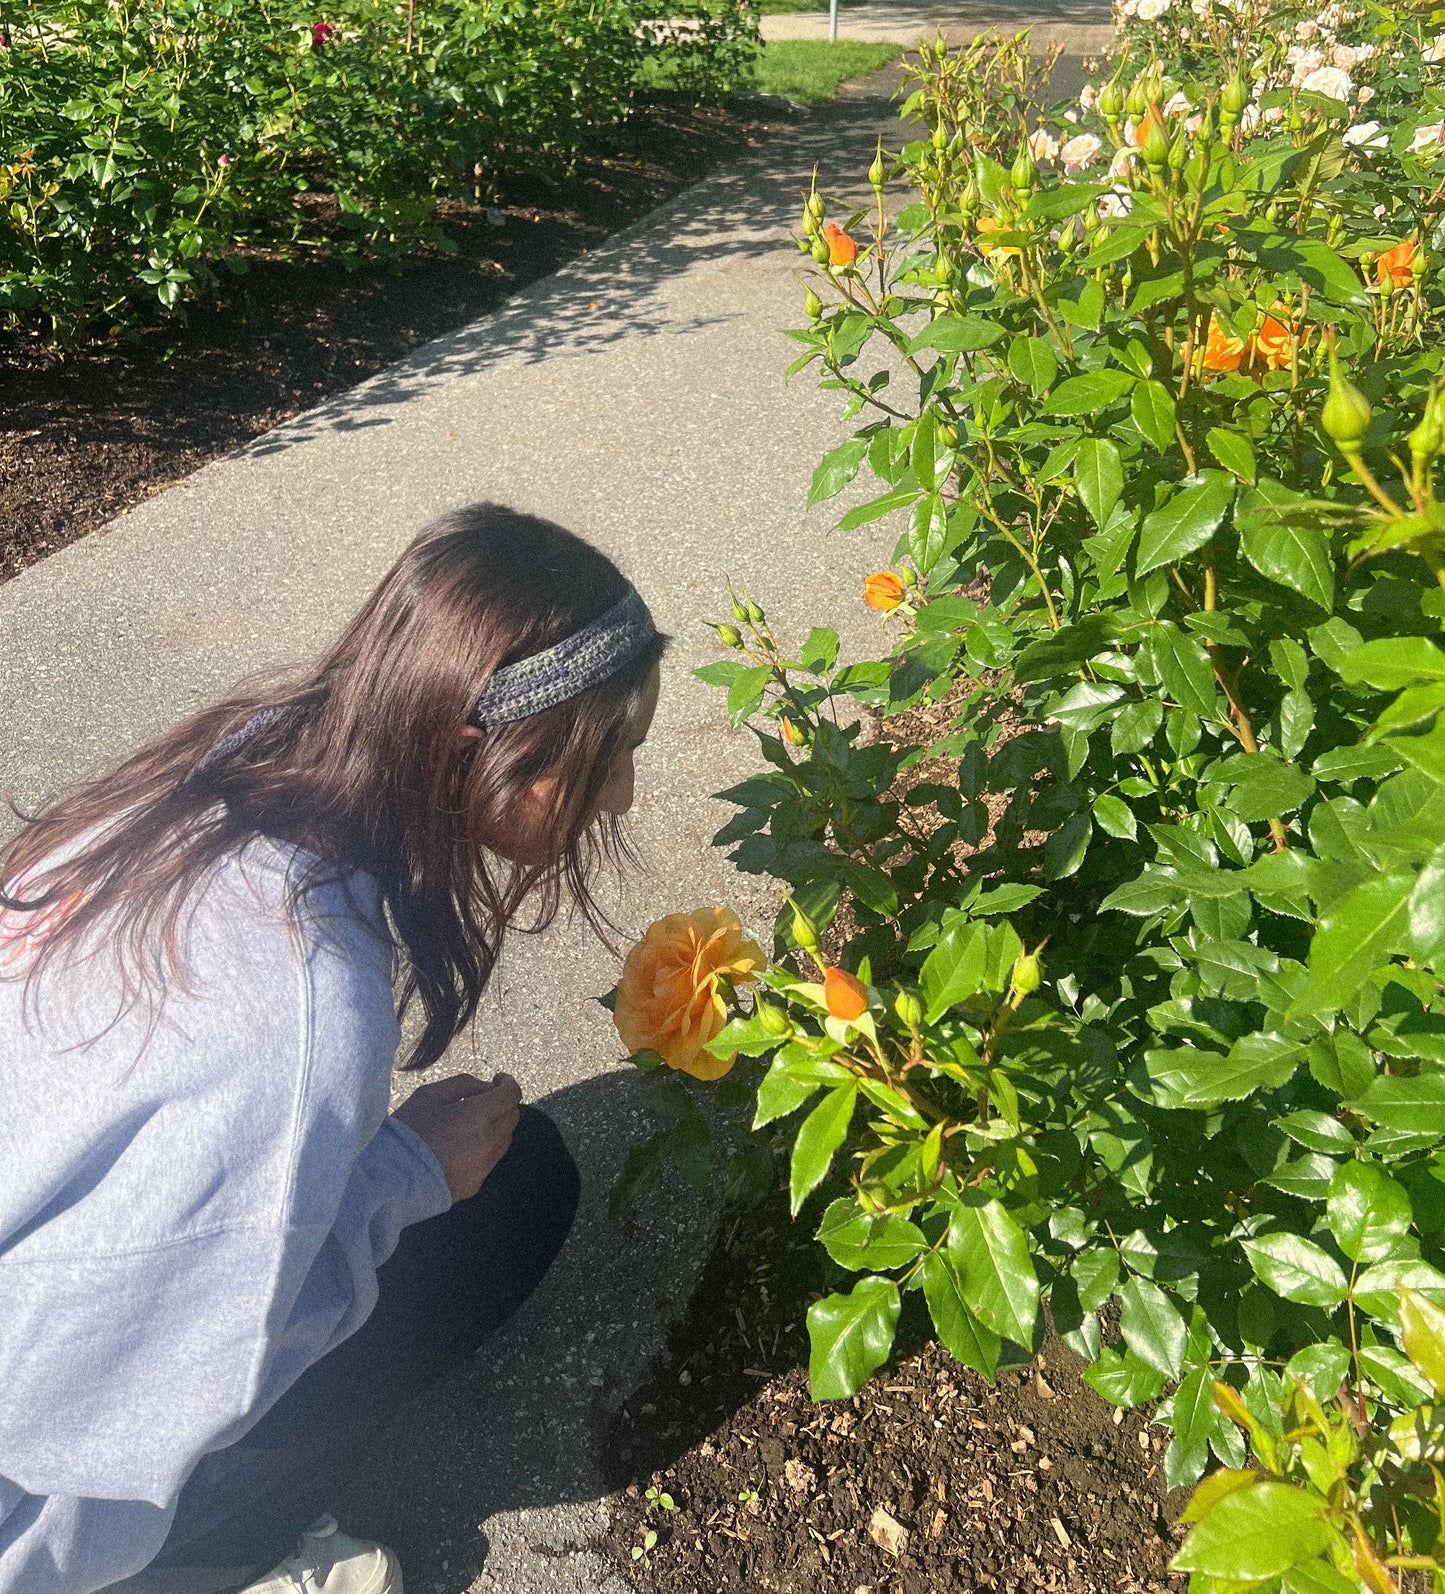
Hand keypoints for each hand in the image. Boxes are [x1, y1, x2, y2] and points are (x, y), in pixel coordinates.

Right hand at [393, 1072, 521, 1201]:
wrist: (389, 1178)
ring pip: (505, 1140)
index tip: (498, 1079)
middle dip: (503, 1104)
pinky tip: (462, 1146)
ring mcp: (484, 1166)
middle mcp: (488, 1142)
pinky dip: (486, 1148)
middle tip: (483, 1099)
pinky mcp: (476, 1184)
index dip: (508, 1083)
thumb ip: (464, 1084)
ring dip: (497, 1126)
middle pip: (512, 1117)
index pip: (511, 1095)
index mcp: (477, 1116)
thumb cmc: (407, 1131)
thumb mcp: (429, 1094)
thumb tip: (487, 1088)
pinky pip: (491, 1160)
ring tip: (471, 1123)